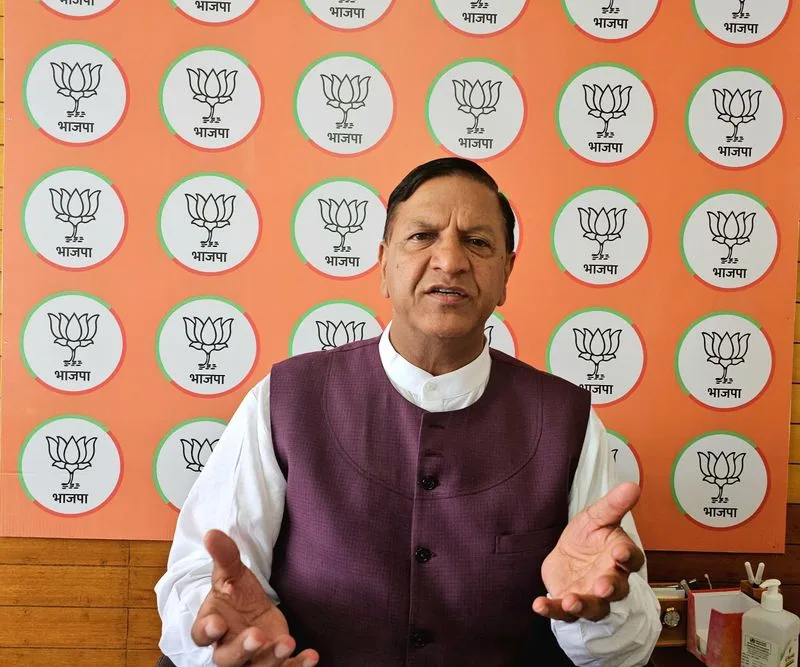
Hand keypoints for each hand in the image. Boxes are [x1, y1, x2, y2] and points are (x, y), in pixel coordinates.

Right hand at [191, 529, 319, 666]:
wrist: (251, 609)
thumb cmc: (236, 594)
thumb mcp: (231, 572)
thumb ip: (224, 556)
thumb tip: (212, 533)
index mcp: (210, 625)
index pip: (201, 635)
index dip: (207, 631)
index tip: (217, 623)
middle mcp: (227, 648)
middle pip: (228, 658)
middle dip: (242, 649)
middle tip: (257, 636)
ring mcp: (251, 659)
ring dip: (272, 659)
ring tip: (286, 642)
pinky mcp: (273, 662)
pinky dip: (298, 666)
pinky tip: (311, 657)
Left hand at [532, 482, 644, 622]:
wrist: (566, 555)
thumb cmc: (587, 537)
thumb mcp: (596, 516)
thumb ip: (613, 504)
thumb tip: (632, 485)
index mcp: (619, 556)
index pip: (631, 559)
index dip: (628, 557)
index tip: (620, 552)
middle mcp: (609, 579)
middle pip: (617, 589)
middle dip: (610, 588)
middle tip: (602, 586)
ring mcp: (590, 594)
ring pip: (594, 607)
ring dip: (584, 605)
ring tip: (572, 601)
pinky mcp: (568, 602)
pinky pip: (562, 611)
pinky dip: (552, 610)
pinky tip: (539, 604)